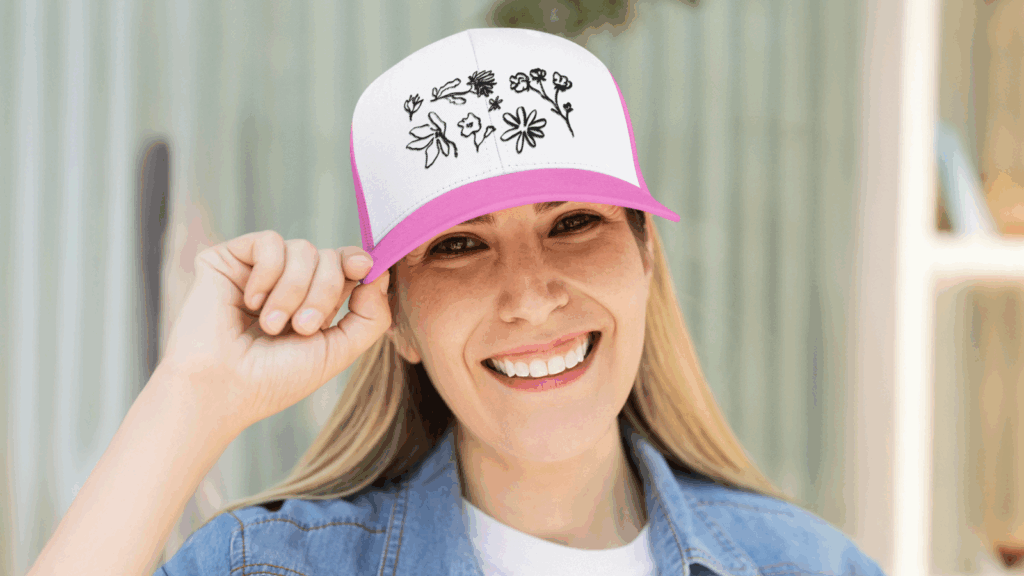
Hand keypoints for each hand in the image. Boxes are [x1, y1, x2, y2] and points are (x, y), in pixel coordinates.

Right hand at [156, 231, 390, 431]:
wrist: (221, 389)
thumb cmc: (275, 379)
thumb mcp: (337, 352)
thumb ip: (371, 318)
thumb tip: (380, 274)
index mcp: (314, 302)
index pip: (345, 264)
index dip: (358, 261)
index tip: (365, 268)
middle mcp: (287, 283)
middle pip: (329, 256)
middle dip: (324, 292)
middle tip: (302, 328)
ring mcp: (257, 271)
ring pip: (302, 249)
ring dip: (294, 291)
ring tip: (271, 326)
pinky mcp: (227, 260)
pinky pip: (269, 242)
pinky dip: (268, 273)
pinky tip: (250, 302)